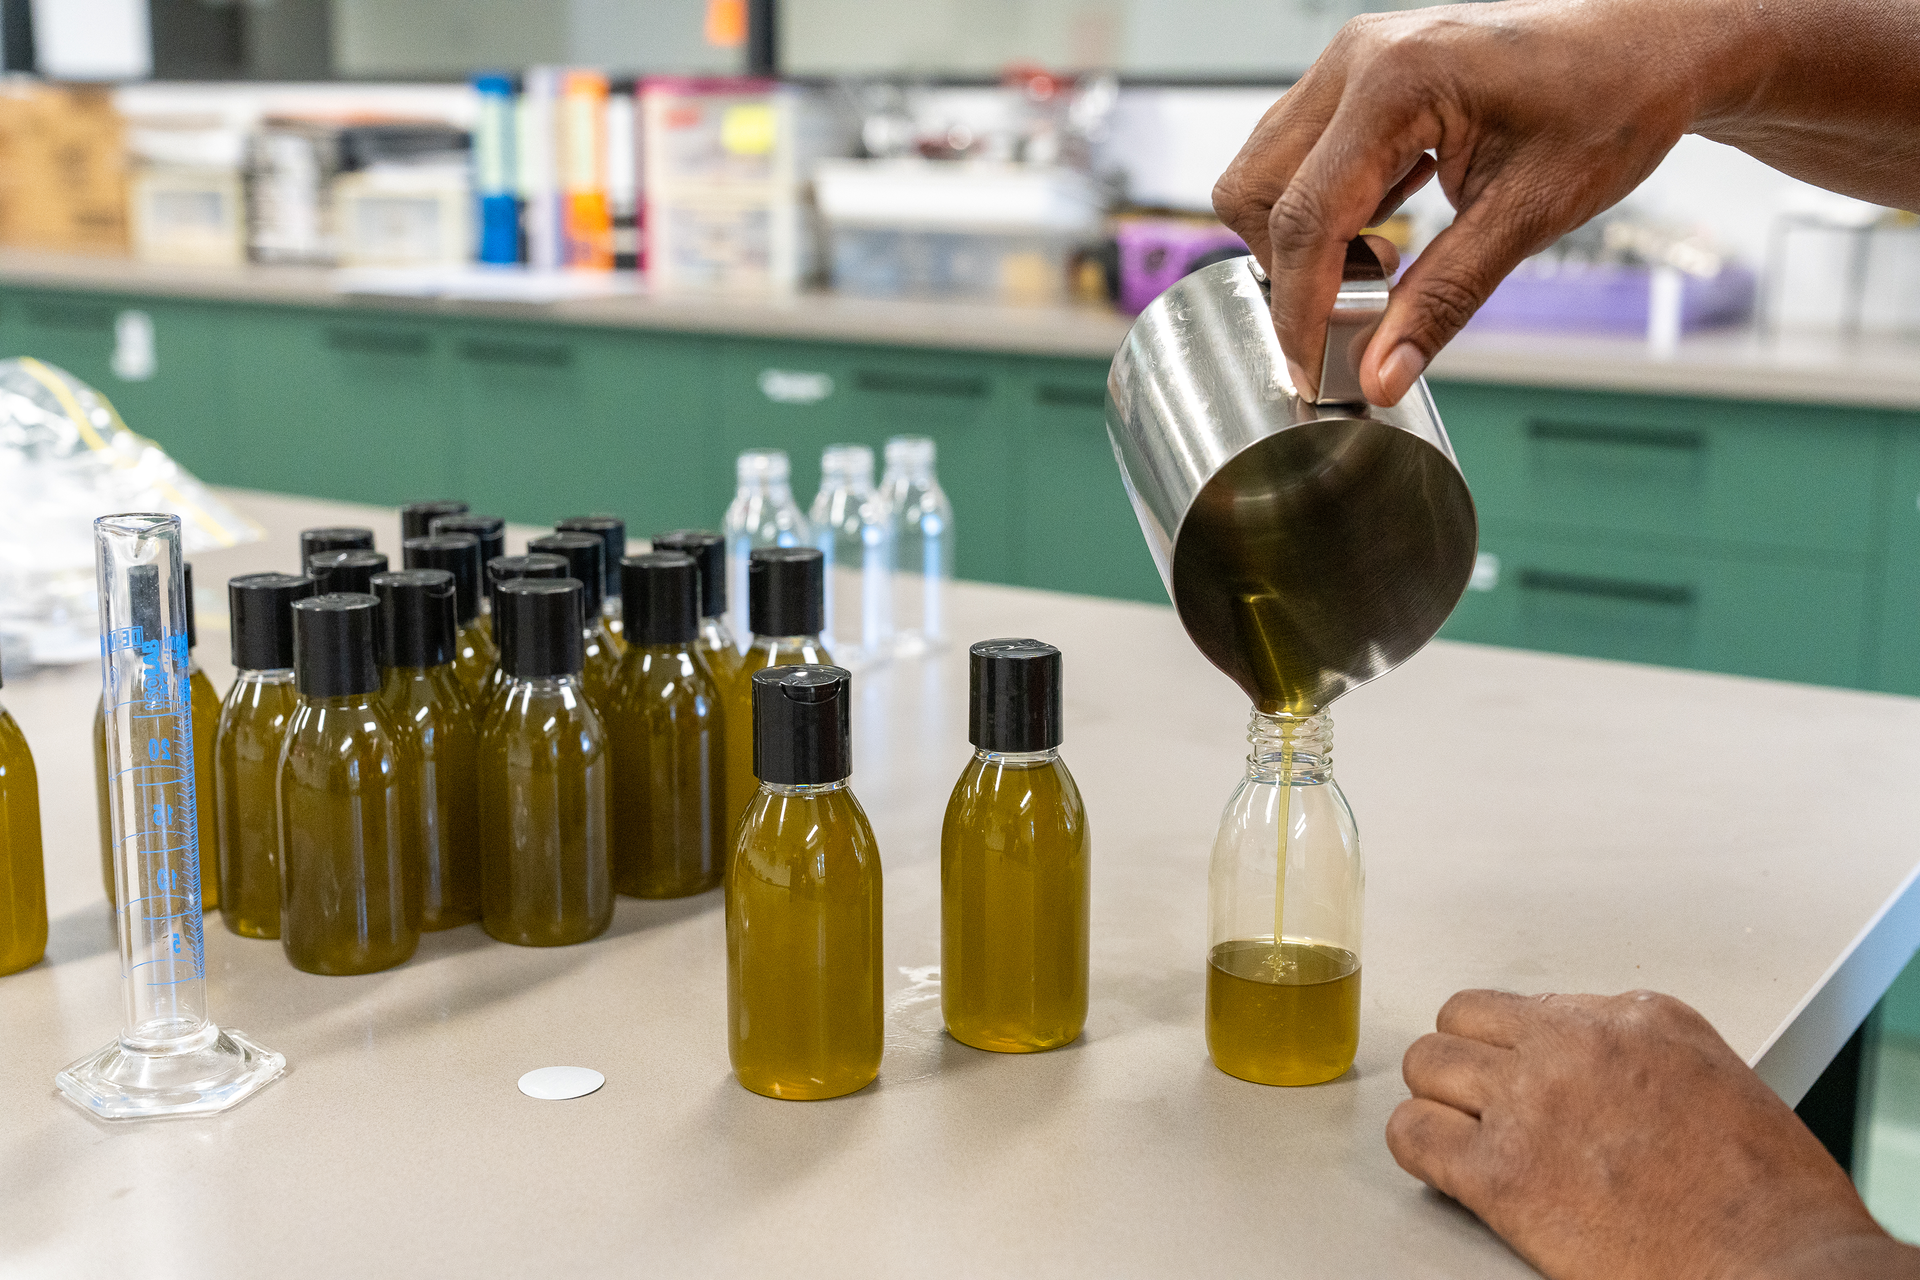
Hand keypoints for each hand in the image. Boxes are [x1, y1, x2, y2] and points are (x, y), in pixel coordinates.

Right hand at [1214, 0, 1703, 404]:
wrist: (1650, 45)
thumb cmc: (1611, 103)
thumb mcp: (1529, 216)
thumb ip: (1441, 300)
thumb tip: (1379, 375)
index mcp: (1394, 82)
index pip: (1302, 218)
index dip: (1300, 308)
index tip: (1311, 367)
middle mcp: (1355, 60)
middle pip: (1254, 192)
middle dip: (1290, 268)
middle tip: (1358, 304)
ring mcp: (1350, 62)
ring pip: (1265, 174)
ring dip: (1304, 237)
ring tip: (1382, 260)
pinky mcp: (1357, 77)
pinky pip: (1297, 155)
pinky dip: (1325, 207)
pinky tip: (1388, 221)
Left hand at [1387, 989, 1919, 1279]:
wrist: (1782, 1262)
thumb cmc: (1769, 1197)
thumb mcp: (1716, 1079)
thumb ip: (1642, 1057)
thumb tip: (1596, 1068)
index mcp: (1636, 1017)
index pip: (1530, 1005)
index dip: (1520, 1047)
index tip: (1525, 1076)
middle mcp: (1575, 1043)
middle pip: (1462, 1020)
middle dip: (1467, 1062)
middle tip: (1482, 1104)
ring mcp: (1531, 1102)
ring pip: (1427, 1064)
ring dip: (1439, 1100)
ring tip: (1463, 1134)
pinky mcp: (1500, 1172)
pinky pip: (1413, 1135)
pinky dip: (1420, 1148)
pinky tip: (1445, 1168)